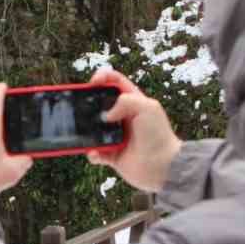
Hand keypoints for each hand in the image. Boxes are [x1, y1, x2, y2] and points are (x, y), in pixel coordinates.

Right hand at [84, 68, 182, 192]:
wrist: (163, 166)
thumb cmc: (159, 135)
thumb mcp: (147, 107)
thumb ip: (125, 101)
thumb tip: (105, 115)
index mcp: (133, 102)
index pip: (115, 82)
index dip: (103, 77)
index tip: (93, 82)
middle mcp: (123, 117)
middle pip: (100, 104)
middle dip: (88, 104)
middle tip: (81, 107)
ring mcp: (116, 136)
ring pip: (93, 129)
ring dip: (86, 131)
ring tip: (85, 132)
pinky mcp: (112, 155)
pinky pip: (95, 152)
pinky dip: (92, 153)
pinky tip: (95, 153)